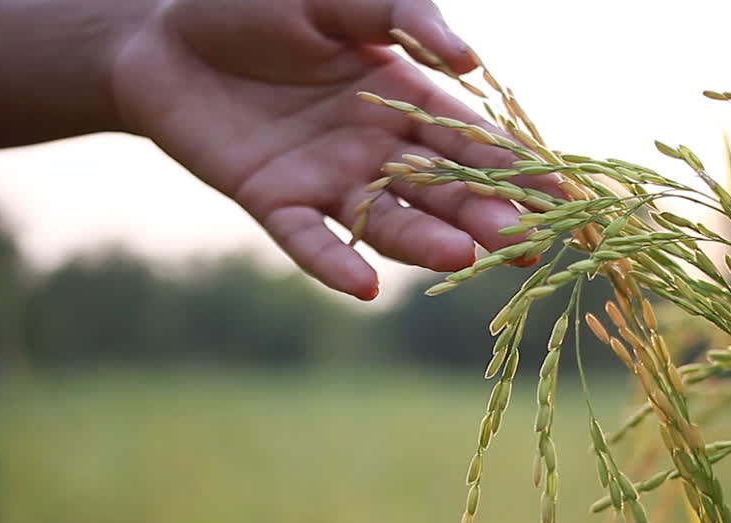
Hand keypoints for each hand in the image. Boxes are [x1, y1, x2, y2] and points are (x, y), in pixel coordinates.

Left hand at [110, 0, 529, 299]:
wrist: (163, 33)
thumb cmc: (256, 4)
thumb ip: (403, 16)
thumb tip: (471, 61)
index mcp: (401, 96)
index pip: (474, 139)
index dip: (520, 168)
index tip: (568, 199)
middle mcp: (374, 146)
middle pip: (443, 188)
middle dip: (488, 213)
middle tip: (529, 241)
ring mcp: (326, 178)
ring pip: (388, 218)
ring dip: (426, 239)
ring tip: (467, 256)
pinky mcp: (273, 200)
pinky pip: (308, 239)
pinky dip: (334, 261)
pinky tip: (364, 286)